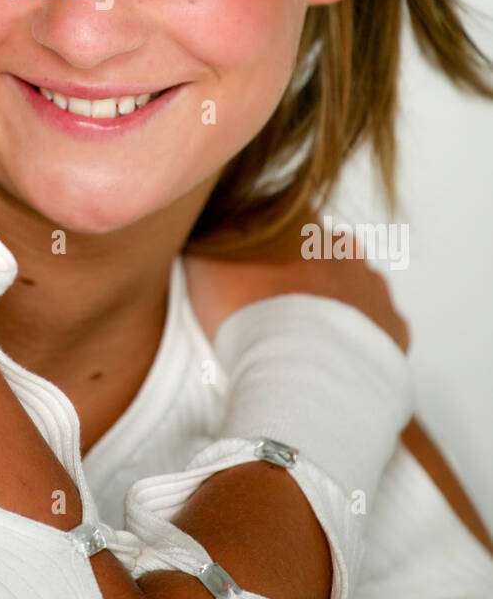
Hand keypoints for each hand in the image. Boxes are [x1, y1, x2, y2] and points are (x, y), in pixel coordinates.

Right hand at [183, 227, 410, 354]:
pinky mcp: (394, 330)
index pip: (279, 227)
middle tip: (274, 317)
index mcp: (300, 225)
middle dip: (301, 281)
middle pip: (319, 257)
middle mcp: (343, 248)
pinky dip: (360, 344)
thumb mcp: (204, 265)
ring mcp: (374, 288)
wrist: (302, 373)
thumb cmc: (248, 315)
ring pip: (352, 292)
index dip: (261, 256)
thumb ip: (207, 241)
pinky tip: (337, 363)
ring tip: (304, 345)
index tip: (247, 284)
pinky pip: (378, 333)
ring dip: (333, 311)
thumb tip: (206, 231)